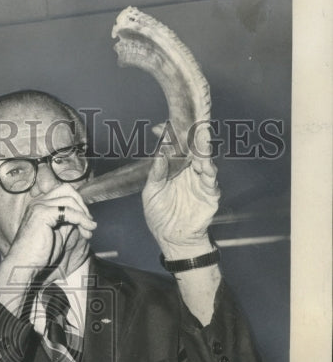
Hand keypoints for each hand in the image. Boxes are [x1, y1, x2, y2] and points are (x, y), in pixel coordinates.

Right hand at [0, 183, 96, 313]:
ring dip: (84, 215)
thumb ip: (67, 221)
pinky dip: (81, 220)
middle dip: (82, 205)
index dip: (78, 204)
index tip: (87, 220)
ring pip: (70, 200)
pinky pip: (68, 211)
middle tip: (90, 223)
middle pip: (67, 190)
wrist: (24, 266)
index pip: (63, 192)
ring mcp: (38, 206)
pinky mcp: (42, 214)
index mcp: (39, 205)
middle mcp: (37, 202)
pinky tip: (87, 230)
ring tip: (89, 230)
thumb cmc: (38, 255)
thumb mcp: (58, 233)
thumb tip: (84, 215)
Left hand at [142, 122, 219, 259]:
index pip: (172, 149)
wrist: (173, 239)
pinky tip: (203, 163)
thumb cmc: (160, 217)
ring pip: (204, 159)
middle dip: (191, 135)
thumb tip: (159, 154)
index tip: (161, 126)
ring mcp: (201, 180)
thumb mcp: (151, 195)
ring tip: (199, 137)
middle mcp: (189, 171)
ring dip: (202, 148)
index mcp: (173, 169)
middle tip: (188, 122)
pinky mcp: (210, 192)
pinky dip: (208, 169)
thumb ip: (156, 174)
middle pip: (191, 149)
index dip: (168, 137)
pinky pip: (210, 178)